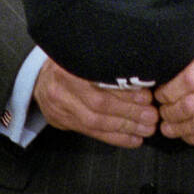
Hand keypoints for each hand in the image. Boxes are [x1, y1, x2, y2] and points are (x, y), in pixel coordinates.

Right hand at [33, 57, 158, 147]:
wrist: (42, 75)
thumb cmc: (72, 60)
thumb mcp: (88, 54)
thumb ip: (109, 62)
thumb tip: (143, 75)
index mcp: (69, 65)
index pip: (100, 82)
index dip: (126, 92)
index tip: (147, 97)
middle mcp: (60, 87)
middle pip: (99, 105)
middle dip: (129, 113)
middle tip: (151, 117)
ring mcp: (58, 107)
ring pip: (95, 123)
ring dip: (124, 128)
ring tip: (146, 129)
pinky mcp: (60, 121)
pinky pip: (90, 133)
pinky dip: (114, 137)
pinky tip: (132, 138)